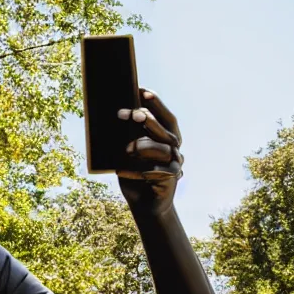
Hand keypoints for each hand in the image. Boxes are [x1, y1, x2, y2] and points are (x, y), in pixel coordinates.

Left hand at [116, 88, 183, 214]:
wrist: (143, 203)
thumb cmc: (134, 171)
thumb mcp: (128, 150)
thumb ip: (129, 133)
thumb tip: (118, 112)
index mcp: (167, 135)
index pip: (165, 116)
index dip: (156, 102)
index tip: (141, 90)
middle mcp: (174, 146)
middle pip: (166, 129)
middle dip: (149, 119)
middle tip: (133, 114)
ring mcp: (175, 162)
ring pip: (163, 149)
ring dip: (143, 146)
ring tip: (126, 149)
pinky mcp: (172, 179)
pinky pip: (157, 172)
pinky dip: (138, 171)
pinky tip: (121, 170)